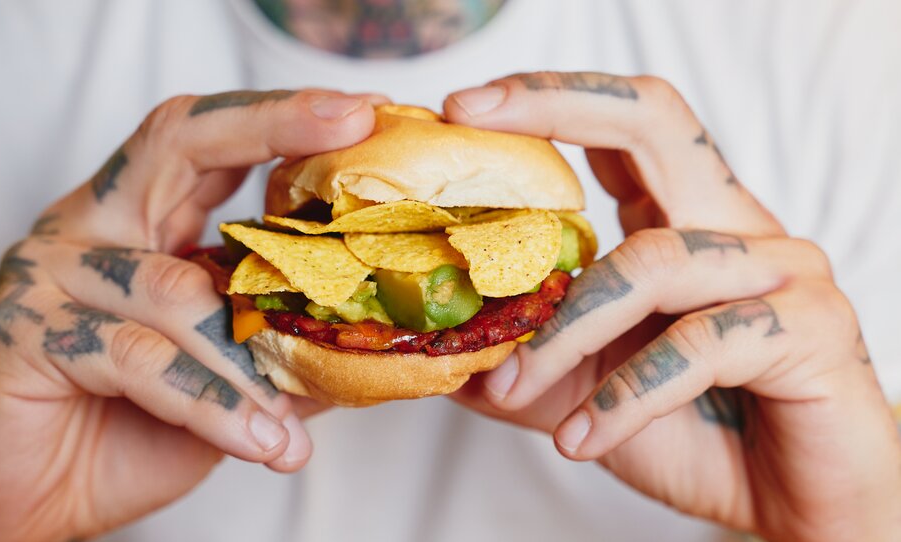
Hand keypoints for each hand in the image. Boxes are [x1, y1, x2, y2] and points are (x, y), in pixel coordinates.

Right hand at [0, 89, 380, 540]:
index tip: (359, 110)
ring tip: (294, 423)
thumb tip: (372, 337)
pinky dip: (209, 402)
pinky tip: (257, 440)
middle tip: (352, 124)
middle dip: (272, 127)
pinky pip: (138, 356)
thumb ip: (283, 343)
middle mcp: (92, 224)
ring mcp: (50, 268)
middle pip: (178, 143)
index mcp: (138, 221)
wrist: (34, 505)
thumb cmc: (129, 432)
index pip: (208, 141)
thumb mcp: (225, 378)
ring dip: (250, 362)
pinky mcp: (24, 330)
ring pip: (177, 288)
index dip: (282, 117)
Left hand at [444, 72, 900, 540]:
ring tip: (511, 389)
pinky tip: (582, 438)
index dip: (543, 100)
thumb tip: (436, 350)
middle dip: (553, 106)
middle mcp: (732, 222)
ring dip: (564, 334)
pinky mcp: (810, 326)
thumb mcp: (585, 390)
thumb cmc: (694, 432)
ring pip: (649, 262)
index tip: (460, 106)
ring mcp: (779, 266)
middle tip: (468, 115)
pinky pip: (699, 344)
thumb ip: (523, 360)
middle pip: (652, 121)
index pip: (618, 126)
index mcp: (682, 218)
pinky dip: (626, 396)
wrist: (791, 504)